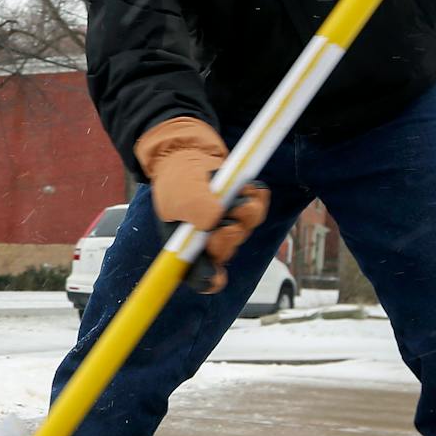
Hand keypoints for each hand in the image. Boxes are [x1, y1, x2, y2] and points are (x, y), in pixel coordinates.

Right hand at [134, 116, 271, 293]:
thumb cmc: (177, 181)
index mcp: (186, 249)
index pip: (198, 276)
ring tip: (235, 194)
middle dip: (228, 237)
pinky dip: (257, 199)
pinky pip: (258, 211)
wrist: (188, 156)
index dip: (209, 279)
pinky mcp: (244, 211)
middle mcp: (209, 243)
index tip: (216, 276)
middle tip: (227, 222)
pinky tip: (250, 188)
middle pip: (224, 253)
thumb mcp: (179, 194)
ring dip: (244, 212)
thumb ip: (195, 210)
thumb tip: (215, 221)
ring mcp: (229, 227)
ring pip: (245, 230)